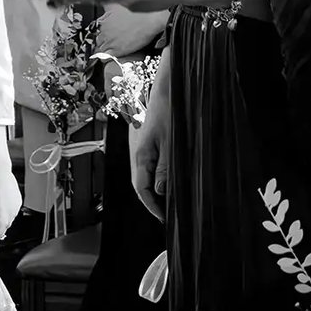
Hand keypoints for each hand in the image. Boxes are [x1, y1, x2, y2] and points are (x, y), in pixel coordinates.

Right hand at [130, 89, 169, 221]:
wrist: (167, 90)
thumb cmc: (169, 113)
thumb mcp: (171, 143)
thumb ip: (165, 168)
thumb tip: (160, 191)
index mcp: (141, 156)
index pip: (142, 189)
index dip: (152, 206)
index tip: (163, 219)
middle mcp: (140, 154)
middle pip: (142, 185)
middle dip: (153, 201)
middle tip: (168, 214)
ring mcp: (145, 149)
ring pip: (147, 176)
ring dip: (157, 190)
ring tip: (171, 201)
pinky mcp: (151, 144)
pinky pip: (153, 166)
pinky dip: (160, 178)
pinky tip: (171, 180)